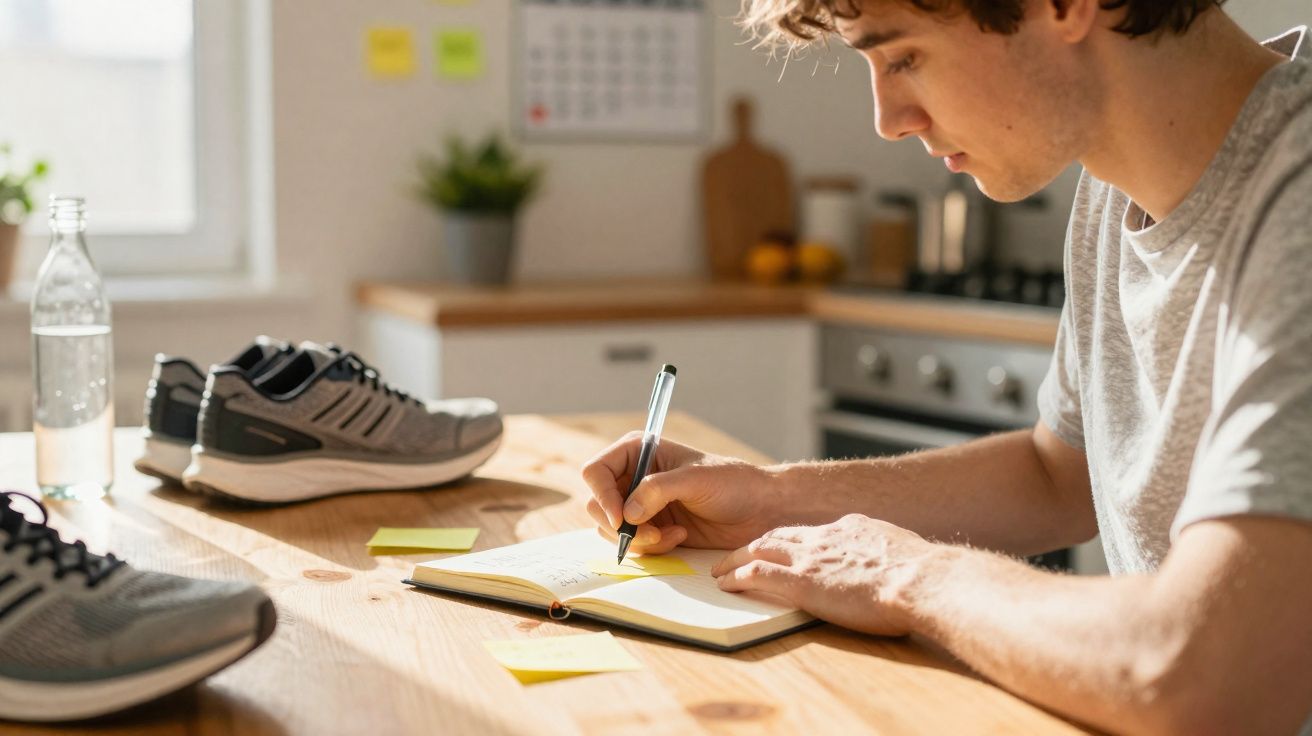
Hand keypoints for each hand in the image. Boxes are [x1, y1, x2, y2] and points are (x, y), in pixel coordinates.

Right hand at [581, 431, 787, 553]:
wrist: (758, 510)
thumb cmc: (733, 483)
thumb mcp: (695, 479)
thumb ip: (658, 490)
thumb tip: (626, 512)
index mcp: (638, 451)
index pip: (596, 471)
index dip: (601, 495)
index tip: (619, 518)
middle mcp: (633, 476)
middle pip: (596, 504)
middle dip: (620, 525)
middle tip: (651, 533)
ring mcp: (641, 505)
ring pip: (611, 530)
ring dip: (639, 539)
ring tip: (671, 535)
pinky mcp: (652, 528)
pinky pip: (633, 545)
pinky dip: (652, 548)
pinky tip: (680, 537)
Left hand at [712, 514, 938, 636]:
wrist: (922, 579)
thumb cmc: (924, 576)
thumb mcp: (904, 554)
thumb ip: (888, 557)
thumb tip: (895, 567)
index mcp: (853, 529)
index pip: (812, 531)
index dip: (793, 539)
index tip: (783, 545)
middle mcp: (825, 536)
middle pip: (778, 534)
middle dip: (755, 543)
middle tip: (738, 552)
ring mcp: (810, 557)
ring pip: (760, 549)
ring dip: (736, 558)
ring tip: (720, 568)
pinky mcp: (800, 582)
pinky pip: (757, 574)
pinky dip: (737, 576)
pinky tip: (725, 583)